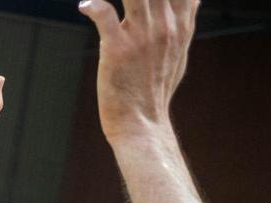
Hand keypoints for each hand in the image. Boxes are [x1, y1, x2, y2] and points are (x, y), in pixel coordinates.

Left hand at [79, 0, 197, 140]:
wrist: (141, 123)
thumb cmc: (156, 88)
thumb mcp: (180, 51)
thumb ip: (185, 20)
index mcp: (180, 25)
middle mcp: (164, 26)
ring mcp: (141, 36)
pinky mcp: (117, 48)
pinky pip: (103, 12)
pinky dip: (92, 4)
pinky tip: (85, 5)